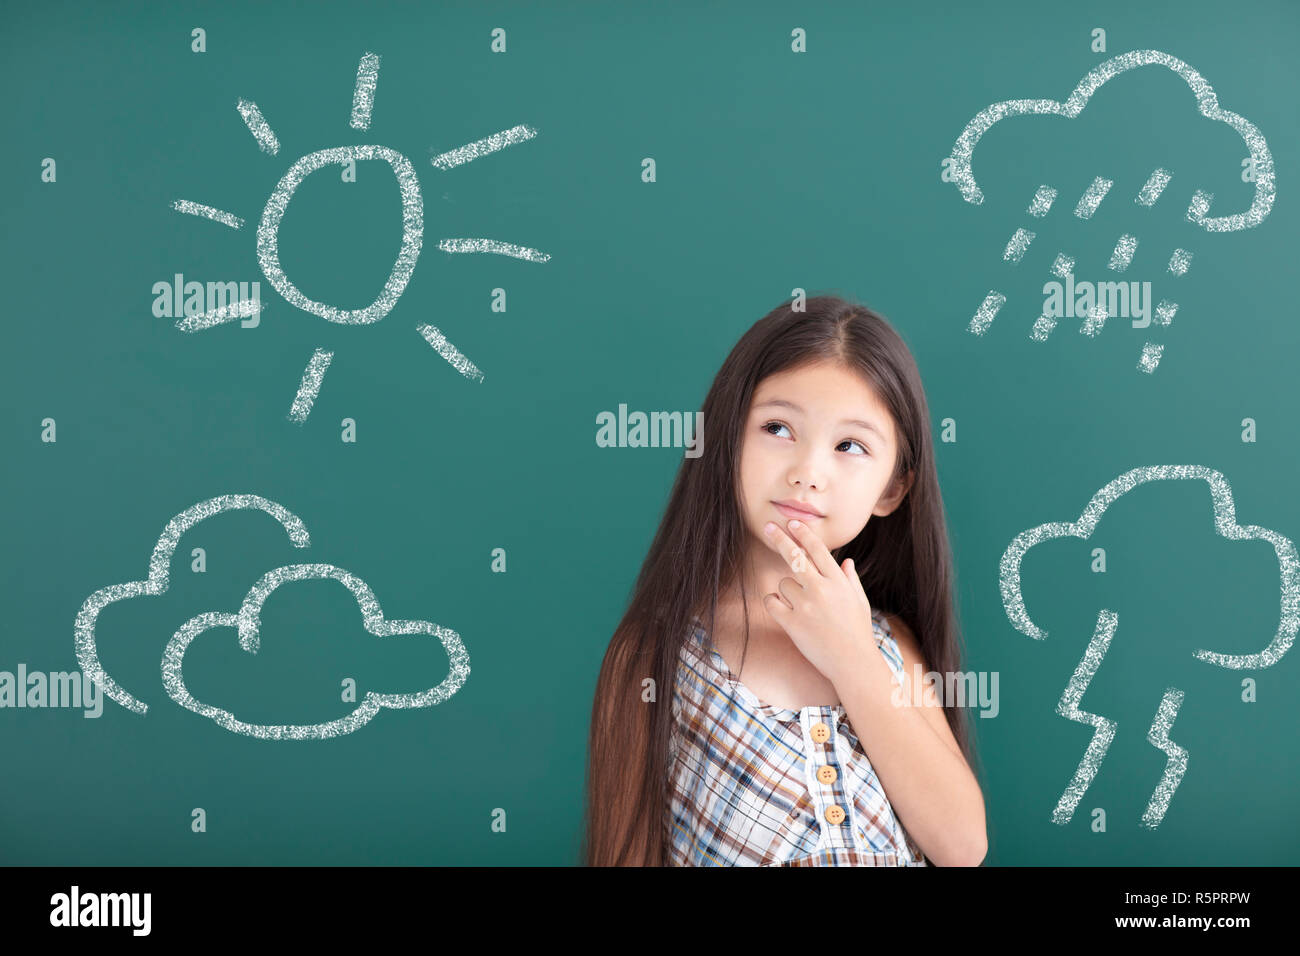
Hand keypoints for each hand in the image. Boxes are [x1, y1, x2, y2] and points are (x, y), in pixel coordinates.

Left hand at [759, 518, 878, 688]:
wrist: (853, 663)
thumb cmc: (857, 632)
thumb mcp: (859, 602)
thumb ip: (850, 579)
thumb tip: (846, 561)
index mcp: (838, 581)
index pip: (818, 550)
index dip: (804, 534)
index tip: (793, 523)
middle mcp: (821, 589)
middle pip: (794, 556)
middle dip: (780, 538)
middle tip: (768, 526)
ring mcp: (805, 605)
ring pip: (783, 584)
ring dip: (787, 592)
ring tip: (803, 609)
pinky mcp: (792, 622)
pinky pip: (772, 602)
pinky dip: (774, 604)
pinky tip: (785, 612)